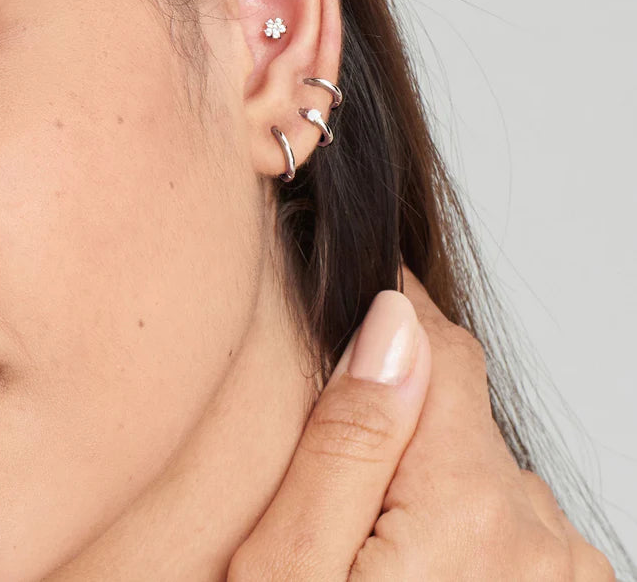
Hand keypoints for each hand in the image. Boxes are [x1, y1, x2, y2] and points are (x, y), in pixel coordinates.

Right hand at [227, 266, 615, 580]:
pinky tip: (407, 562)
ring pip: (478, 461)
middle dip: (395, 407)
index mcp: (468, 509)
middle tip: (326, 464)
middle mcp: (540, 535)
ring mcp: (561, 574)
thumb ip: (349, 439)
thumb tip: (393, 322)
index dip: (389, 310)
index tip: (346, 292)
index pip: (439, 346)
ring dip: (423, 468)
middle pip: (459, 405)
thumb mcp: (285, 570)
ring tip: (362, 530)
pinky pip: (501, 515)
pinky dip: (453, 513)